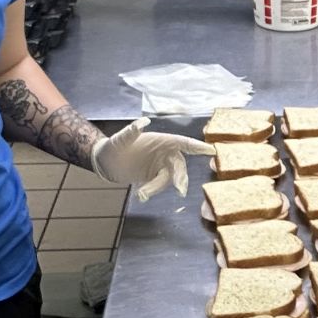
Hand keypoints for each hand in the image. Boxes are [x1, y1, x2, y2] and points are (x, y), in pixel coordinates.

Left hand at [90, 115, 212, 201]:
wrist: (104, 163)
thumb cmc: (112, 147)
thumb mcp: (119, 140)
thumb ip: (131, 132)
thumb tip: (142, 122)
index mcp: (161, 141)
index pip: (183, 143)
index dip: (198, 147)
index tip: (212, 151)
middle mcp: (164, 153)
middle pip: (179, 165)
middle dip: (181, 177)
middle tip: (180, 189)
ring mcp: (160, 167)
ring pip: (169, 179)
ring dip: (158, 187)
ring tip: (143, 193)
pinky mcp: (154, 178)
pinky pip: (159, 186)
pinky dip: (152, 191)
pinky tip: (141, 194)